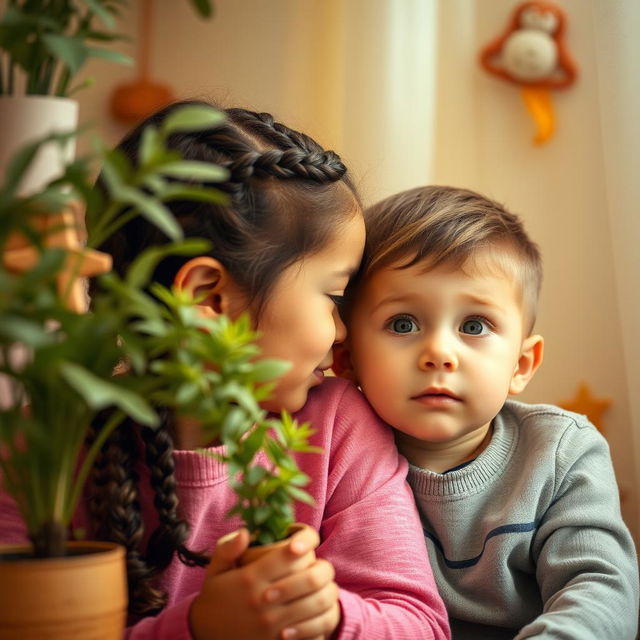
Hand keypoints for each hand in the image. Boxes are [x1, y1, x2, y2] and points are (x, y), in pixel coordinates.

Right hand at [189, 526, 340, 639]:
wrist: (206, 637)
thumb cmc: (215, 599)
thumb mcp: (214, 572)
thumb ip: (227, 549)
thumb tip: (245, 531)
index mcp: (250, 578)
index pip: (289, 554)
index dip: (306, 541)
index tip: (307, 541)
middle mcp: (264, 601)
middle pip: (309, 577)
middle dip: (323, 567)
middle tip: (321, 566)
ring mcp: (273, 625)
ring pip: (317, 603)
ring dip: (327, 591)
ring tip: (324, 587)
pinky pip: (313, 629)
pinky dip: (320, 619)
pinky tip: (316, 612)